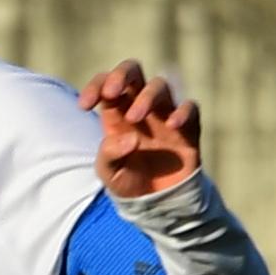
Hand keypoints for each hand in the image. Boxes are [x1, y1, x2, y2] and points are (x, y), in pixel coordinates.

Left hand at [84, 59, 204, 200]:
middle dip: (121, 74)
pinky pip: (190, 108)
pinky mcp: (187, 129)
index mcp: (116, 112)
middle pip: (133, 72)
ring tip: (134, 119)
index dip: (96, 86)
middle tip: (111, 92)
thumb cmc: (127, 181)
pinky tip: (171, 125)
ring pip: (160, 86)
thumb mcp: (109, 172)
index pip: (106, 83)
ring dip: (146, 96)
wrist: (155, 203)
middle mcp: (140, 107)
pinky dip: (183, 112)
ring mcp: (164, 115)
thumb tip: (130, 138)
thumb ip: (110, 155)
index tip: (85, 106)